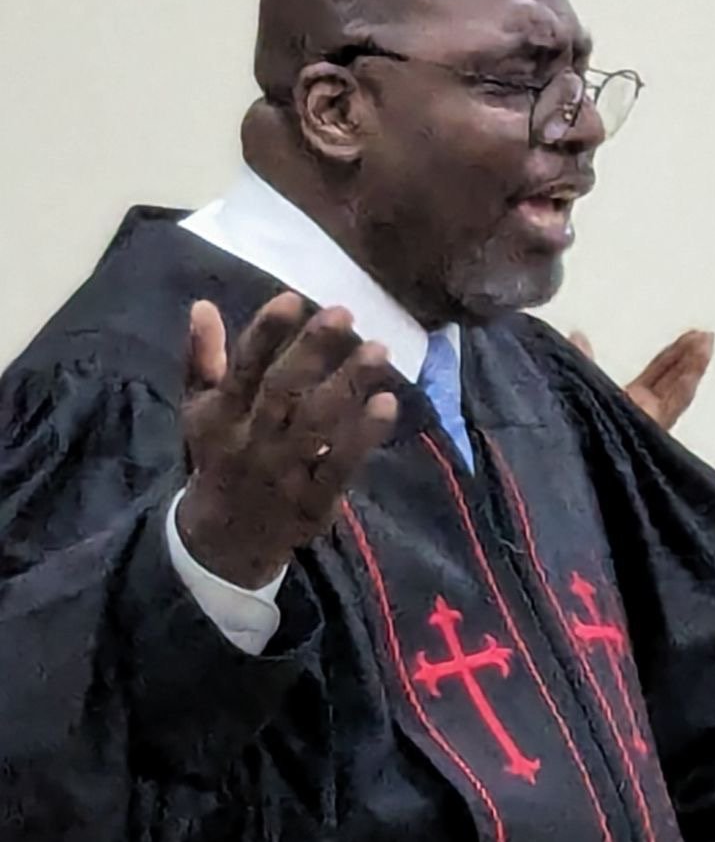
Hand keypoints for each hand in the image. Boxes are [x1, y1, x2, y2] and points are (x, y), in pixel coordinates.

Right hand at [177, 293, 397, 586]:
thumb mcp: (200, 412)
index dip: (265, 334)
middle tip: (344, 313)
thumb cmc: (219, 459)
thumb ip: (202, 359)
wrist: (224, 542)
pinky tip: (386, 404)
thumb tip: (203, 305)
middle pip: (283, 391)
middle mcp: (251, 440)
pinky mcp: (314, 500)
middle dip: (312, 351)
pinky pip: (340, 466)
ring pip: (316, 425)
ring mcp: (284, 472)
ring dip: (347, 385)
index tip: (292, 299)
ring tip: (378, 348)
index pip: (242, 368)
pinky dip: (362, 437)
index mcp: (221, 415)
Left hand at [571, 328, 714, 431]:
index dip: (673, 354)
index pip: (657, 373)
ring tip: (706, 344)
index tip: (691, 335)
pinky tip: (692, 373)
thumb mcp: (579, 388)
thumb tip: (578, 335)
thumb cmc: (574, 432)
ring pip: (678, 392)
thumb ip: (584, 363)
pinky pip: (670, 409)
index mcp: (626, 403)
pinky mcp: (650, 433)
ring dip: (693, 367)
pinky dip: (682, 389)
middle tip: (705, 335)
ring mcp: (648, 424)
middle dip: (689, 356)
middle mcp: (642, 414)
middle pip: (673, 380)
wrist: (574, 463)